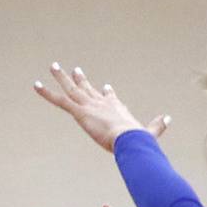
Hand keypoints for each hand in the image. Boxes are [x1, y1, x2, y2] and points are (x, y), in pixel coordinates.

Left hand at [33, 62, 168, 151]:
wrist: (130, 139)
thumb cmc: (139, 139)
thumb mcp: (150, 133)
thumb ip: (158, 126)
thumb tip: (169, 118)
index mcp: (117, 108)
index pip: (110, 98)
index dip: (107, 93)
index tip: (106, 87)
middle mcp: (102, 103)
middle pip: (88, 88)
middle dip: (81, 79)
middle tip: (75, 70)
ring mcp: (89, 105)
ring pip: (72, 89)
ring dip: (61, 77)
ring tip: (53, 66)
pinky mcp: (80, 112)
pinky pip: (60, 100)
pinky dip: (47, 93)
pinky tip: (36, 85)